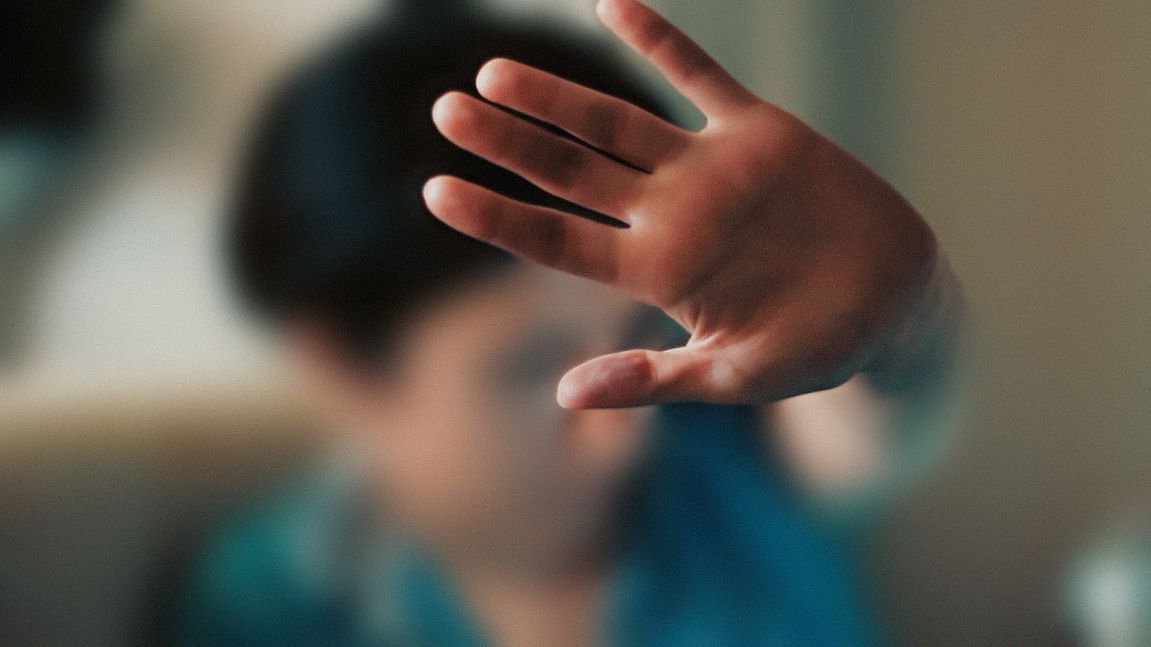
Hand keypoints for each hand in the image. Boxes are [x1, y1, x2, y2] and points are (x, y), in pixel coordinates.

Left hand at [423, 0, 940, 408]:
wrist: (894, 305)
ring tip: (494, 71)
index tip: (436, 191)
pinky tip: (610, 4)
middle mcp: (667, 213)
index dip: (497, 216)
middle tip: (444, 111)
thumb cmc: (814, 353)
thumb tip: (566, 396)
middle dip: (509, 142)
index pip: (557, 239)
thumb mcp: (732, 376)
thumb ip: (653, 379)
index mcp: (655, 271)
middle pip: (569, 171)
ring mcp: (708, 169)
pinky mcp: (757, 132)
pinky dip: (659, 41)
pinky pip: (700, 75)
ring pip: (617, 122)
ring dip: (558, 97)